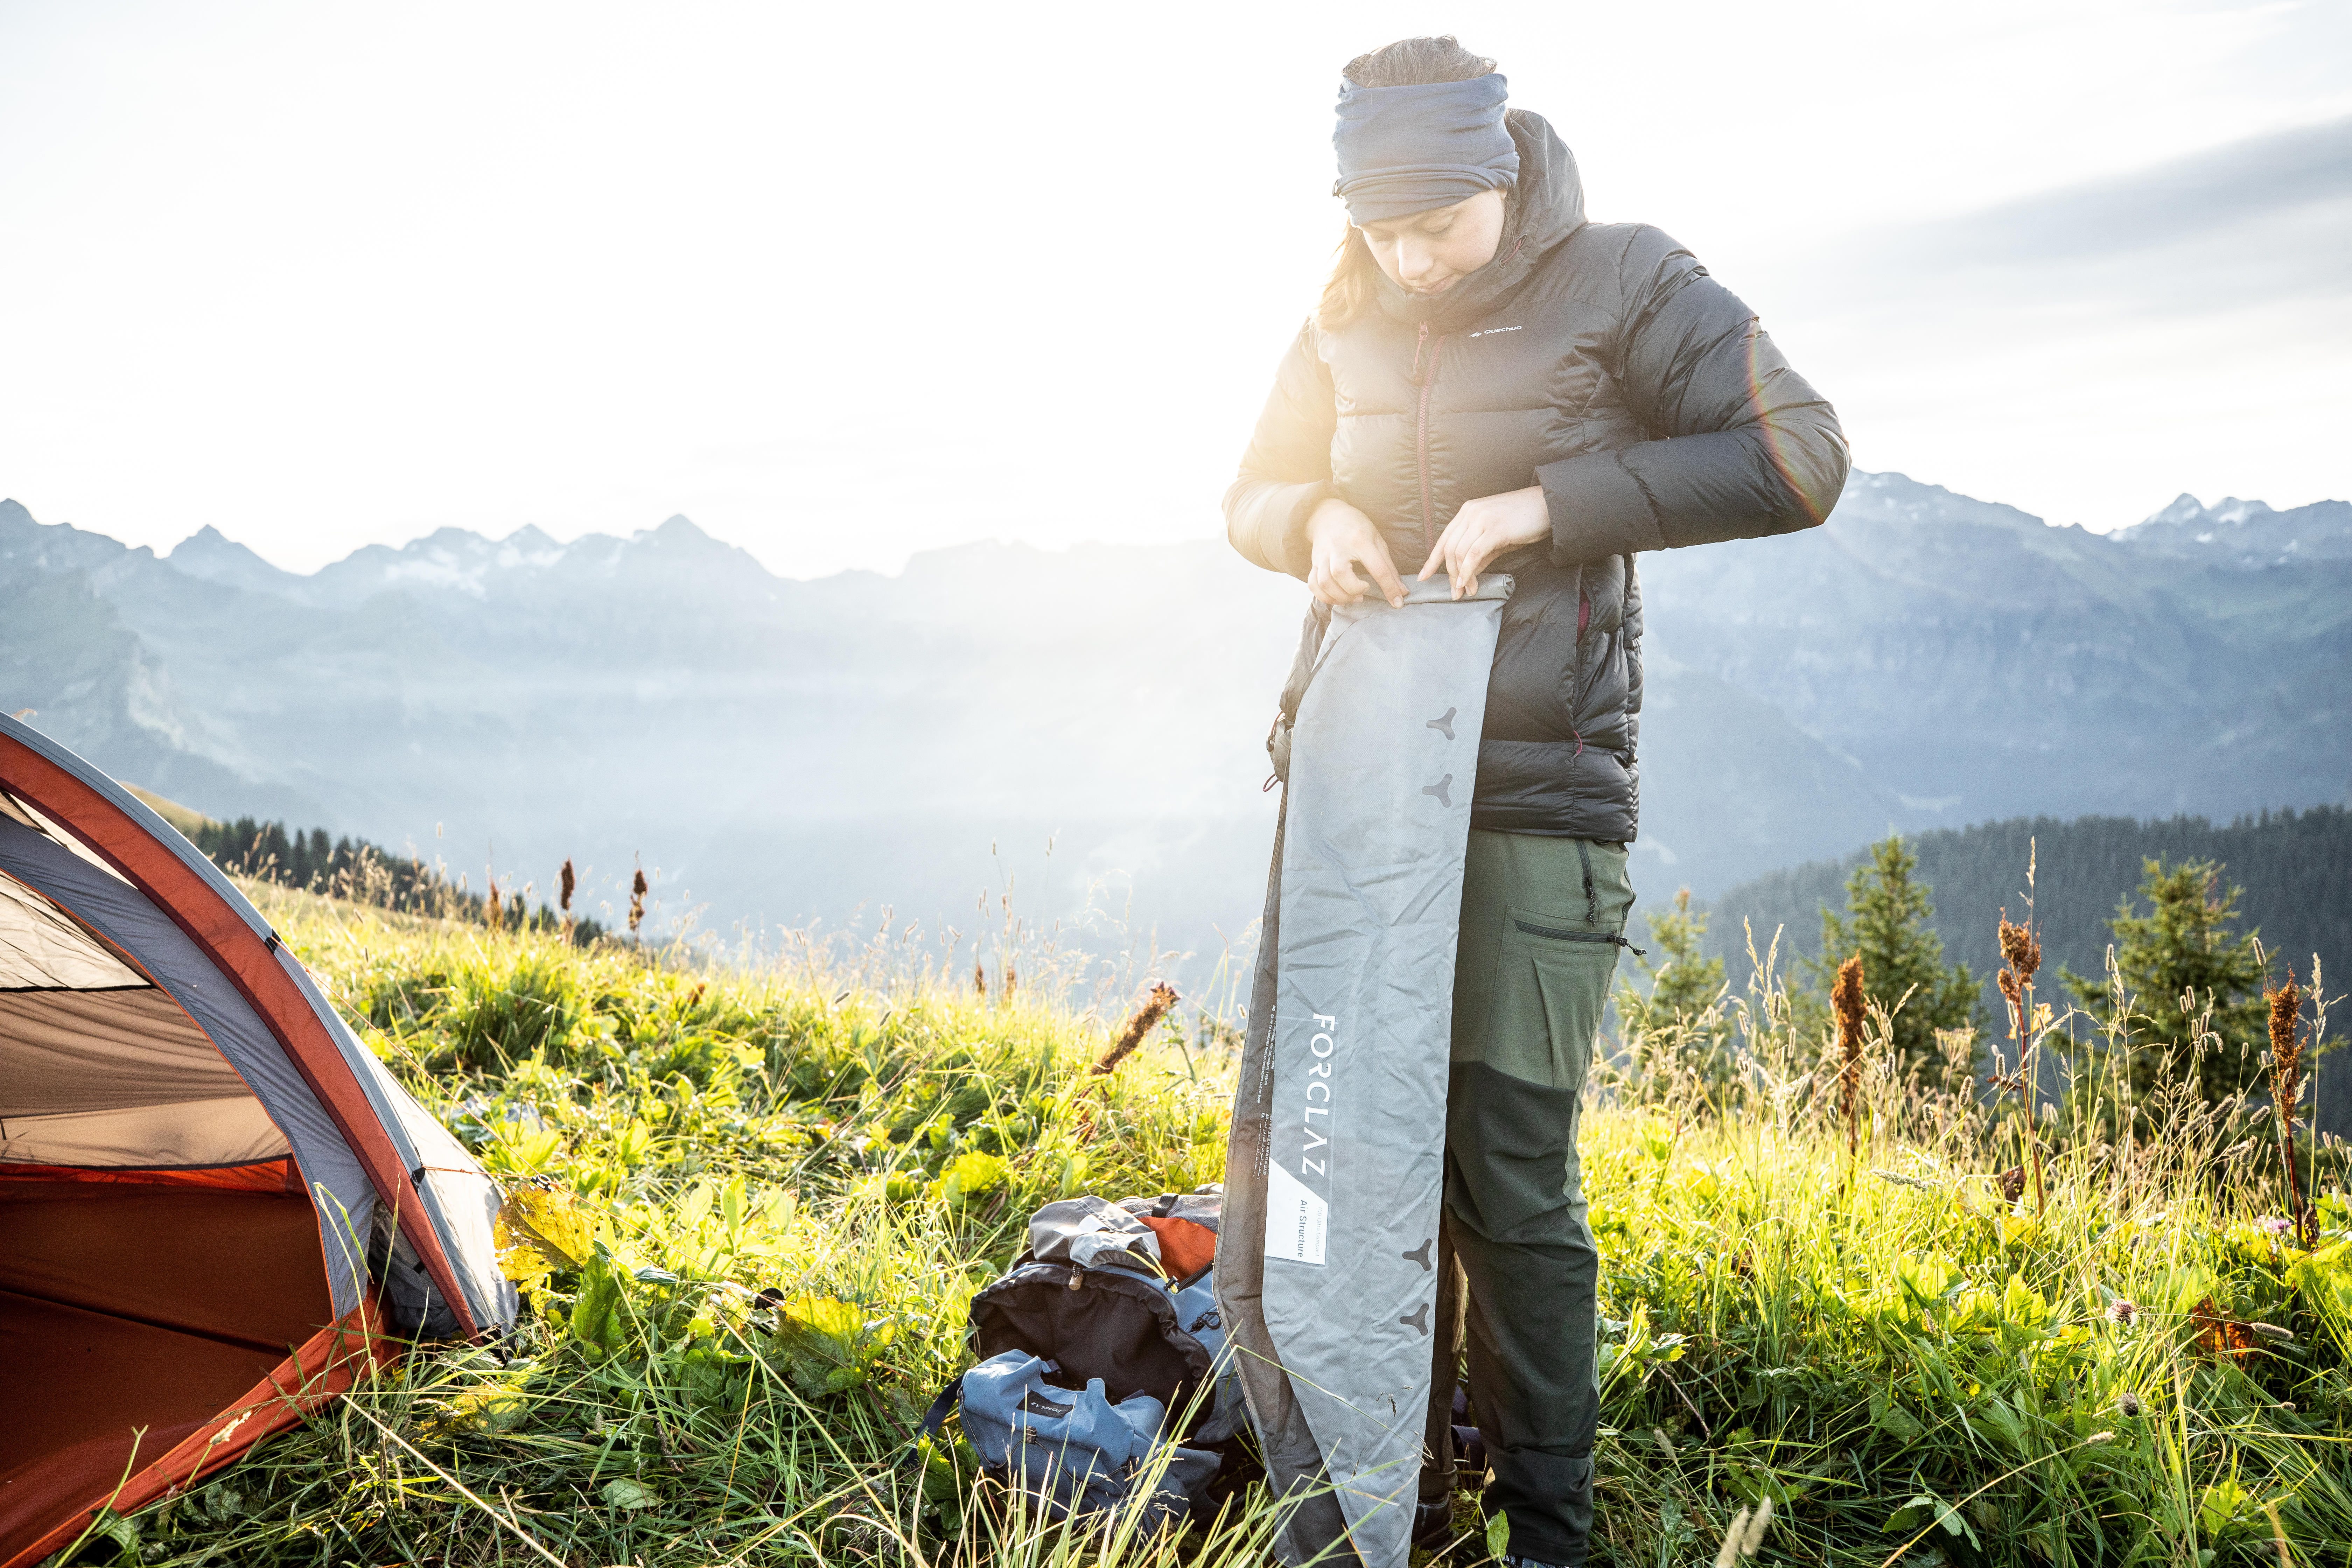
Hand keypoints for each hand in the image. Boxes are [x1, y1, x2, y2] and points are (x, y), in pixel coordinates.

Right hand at [1305, 497, 1406, 607]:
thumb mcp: (1377, 540)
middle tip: (1364, 591)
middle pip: (1340, 574)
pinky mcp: (1313, 562)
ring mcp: (1323, 555)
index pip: (1377, 568)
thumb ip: (1389, 567)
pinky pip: (1313, 584)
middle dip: (1354, 590)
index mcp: (1360, 540)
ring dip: (1339, 596)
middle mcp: (1338, 547)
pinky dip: (1324, 596)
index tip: (1397, 603)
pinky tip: (1337, 597)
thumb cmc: (1356, 528)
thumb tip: (1401, 591)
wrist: (1329, 515)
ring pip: (1324, 582)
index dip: (1389, 588)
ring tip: (1352, 597)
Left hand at [1420, 485, 1549, 598]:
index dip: (1432, 560)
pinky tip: (1469, 584)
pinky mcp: (1494, 529)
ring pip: (1459, 553)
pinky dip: (1469, 572)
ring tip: (1466, 592)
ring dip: (1461, 577)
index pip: (1444, 538)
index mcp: (1467, 512)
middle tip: (1455, 593)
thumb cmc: (1524, 521)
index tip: (1424, 577)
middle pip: (1449, 548)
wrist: (1548, 505)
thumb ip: (1479, 554)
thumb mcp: (1496, 538)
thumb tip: (1466, 575)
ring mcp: (1481, 519)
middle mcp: (1470, 513)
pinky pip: (1474, 554)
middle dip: (1449, 574)